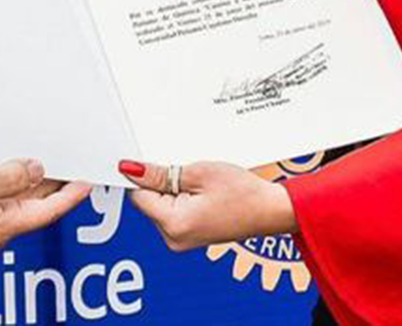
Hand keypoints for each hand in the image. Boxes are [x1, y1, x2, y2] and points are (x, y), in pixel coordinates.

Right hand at [0, 159, 91, 255]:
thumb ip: (7, 176)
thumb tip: (36, 169)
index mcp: (0, 227)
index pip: (49, 209)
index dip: (71, 193)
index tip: (87, 178)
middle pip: (33, 205)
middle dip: (51, 183)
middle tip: (66, 160)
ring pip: (14, 202)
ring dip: (26, 181)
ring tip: (36, 158)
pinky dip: (4, 184)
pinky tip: (1, 168)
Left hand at [118, 159, 295, 250]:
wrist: (271, 210)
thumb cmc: (244, 194)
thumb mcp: (198, 172)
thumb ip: (159, 173)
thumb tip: (130, 170)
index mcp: (174, 224)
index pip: (138, 195)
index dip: (143, 175)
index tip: (152, 161)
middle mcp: (173, 238)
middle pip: (148, 201)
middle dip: (161, 182)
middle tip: (187, 172)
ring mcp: (180, 240)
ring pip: (160, 205)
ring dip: (172, 189)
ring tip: (199, 184)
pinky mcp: (187, 236)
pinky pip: (172, 211)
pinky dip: (180, 198)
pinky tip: (200, 192)